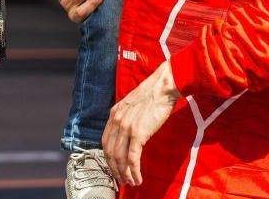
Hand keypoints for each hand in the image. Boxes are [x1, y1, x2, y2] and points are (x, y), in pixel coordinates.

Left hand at [102, 61, 180, 186]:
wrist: (163, 87)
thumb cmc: (152, 94)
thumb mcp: (132, 104)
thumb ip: (126, 117)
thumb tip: (128, 133)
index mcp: (114, 114)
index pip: (105, 141)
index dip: (108, 157)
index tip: (114, 167)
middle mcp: (117, 121)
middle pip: (110, 152)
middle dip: (114, 169)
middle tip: (121, 179)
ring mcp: (126, 127)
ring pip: (119, 158)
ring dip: (124, 173)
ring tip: (130, 182)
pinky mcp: (138, 133)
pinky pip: (132, 158)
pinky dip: (134, 171)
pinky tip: (138, 178)